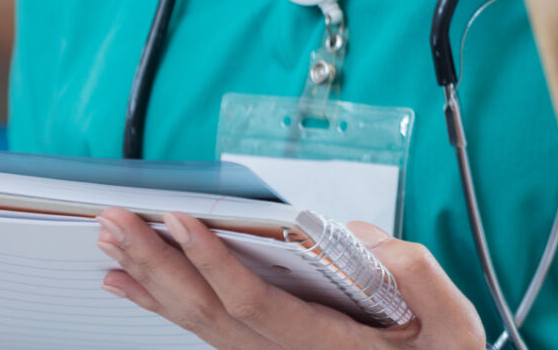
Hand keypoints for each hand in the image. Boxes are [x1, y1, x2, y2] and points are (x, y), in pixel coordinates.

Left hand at [95, 208, 486, 349]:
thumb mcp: (449, 325)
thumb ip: (411, 275)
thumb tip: (355, 237)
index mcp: (325, 348)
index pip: (254, 305)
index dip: (213, 263)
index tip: (181, 220)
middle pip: (207, 313)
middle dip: (157, 264)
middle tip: (113, 223)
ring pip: (196, 323)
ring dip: (148, 280)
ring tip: (107, 244)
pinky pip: (202, 329)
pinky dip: (161, 304)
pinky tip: (129, 283)